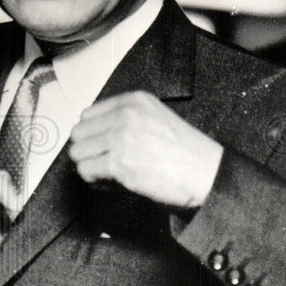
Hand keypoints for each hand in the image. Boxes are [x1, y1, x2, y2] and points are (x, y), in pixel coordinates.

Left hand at [68, 91, 223, 209]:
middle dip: (88, 152)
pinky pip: (86, 171)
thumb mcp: (154, 120)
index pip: (87, 115)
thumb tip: (89, 138)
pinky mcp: (119, 163)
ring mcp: (122, 138)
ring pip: (78, 153)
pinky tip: (113, 184)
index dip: (92, 135)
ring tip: (110, 175)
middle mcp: (126, 115)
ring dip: (90, 167)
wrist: (207, 174)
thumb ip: (123, 121)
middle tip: (104, 164)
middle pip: (78, 133)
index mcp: (134, 101)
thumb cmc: (185, 154)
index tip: (103, 148)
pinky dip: (95, 181)